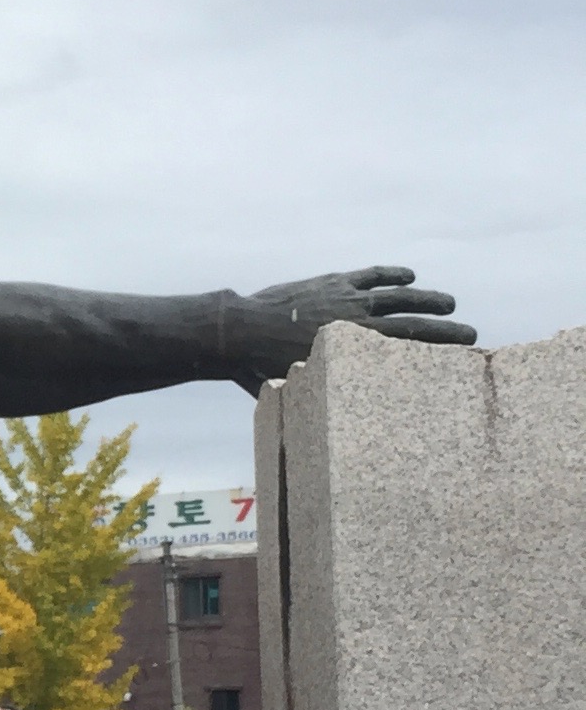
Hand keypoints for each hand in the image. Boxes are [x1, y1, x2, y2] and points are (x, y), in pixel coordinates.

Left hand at [231, 266, 474, 384]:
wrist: (239, 328)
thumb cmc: (263, 368)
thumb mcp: (297, 391)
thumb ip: (318, 401)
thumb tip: (325, 434)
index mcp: (353, 344)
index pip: (410, 340)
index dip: (442, 340)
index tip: (468, 344)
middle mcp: (357, 316)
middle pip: (412, 317)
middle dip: (444, 323)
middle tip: (470, 330)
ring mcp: (345, 295)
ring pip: (396, 292)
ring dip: (425, 295)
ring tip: (448, 301)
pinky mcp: (331, 281)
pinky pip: (370, 275)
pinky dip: (391, 274)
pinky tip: (408, 275)